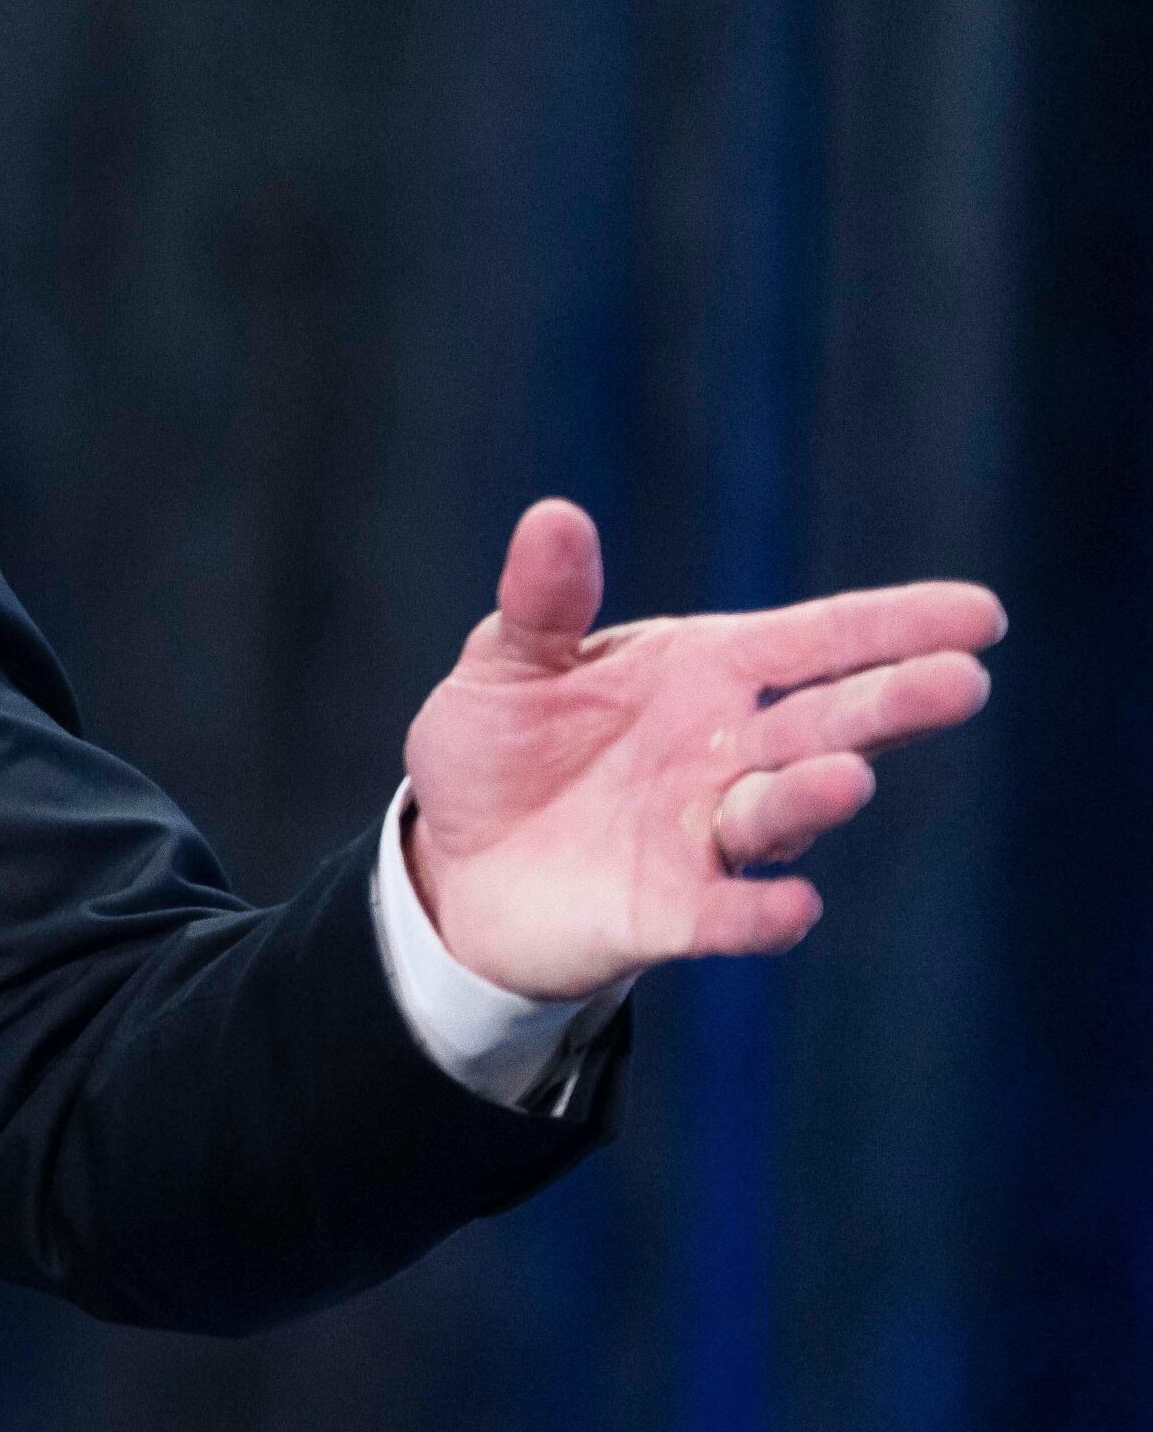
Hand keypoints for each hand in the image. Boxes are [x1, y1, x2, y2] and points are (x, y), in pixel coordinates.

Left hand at [401, 499, 1001, 1001]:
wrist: (451, 858)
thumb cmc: (502, 746)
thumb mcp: (509, 661)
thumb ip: (544, 602)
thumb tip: (555, 517)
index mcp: (705, 672)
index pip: (818, 640)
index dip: (895, 625)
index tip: (980, 614)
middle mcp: (727, 751)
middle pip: (825, 722)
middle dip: (891, 703)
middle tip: (961, 682)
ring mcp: (703, 834)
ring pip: (780, 811)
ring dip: (816, 796)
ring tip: (847, 777)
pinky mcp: (667, 911)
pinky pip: (724, 914)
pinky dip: (758, 914)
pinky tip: (793, 908)